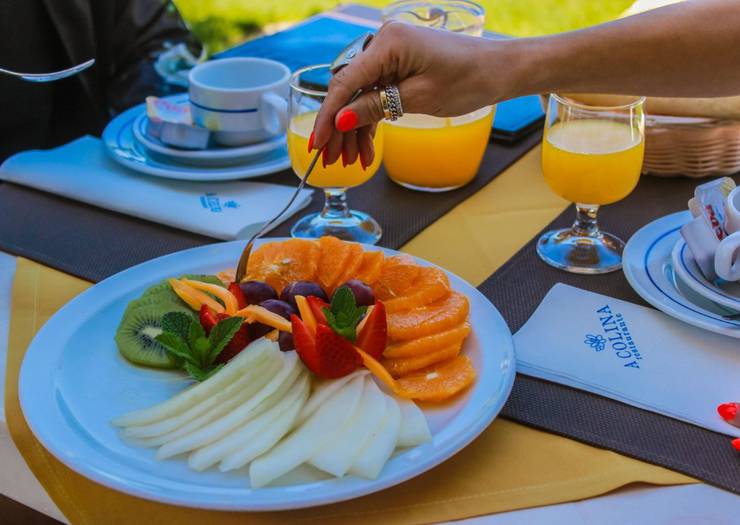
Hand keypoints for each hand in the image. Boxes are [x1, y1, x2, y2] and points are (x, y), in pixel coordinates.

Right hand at [312, 22, 505, 167]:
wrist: (499, 70)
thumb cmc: (468, 78)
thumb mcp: (419, 98)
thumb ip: (376, 107)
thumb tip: (341, 120)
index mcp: (388, 44)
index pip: (345, 84)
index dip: (328, 117)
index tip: (318, 144)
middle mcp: (383, 44)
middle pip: (348, 91)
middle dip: (339, 128)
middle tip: (332, 160)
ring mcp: (390, 56)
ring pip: (359, 97)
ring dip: (354, 130)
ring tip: (350, 162)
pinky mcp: (398, 67)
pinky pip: (375, 95)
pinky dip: (370, 121)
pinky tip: (365, 149)